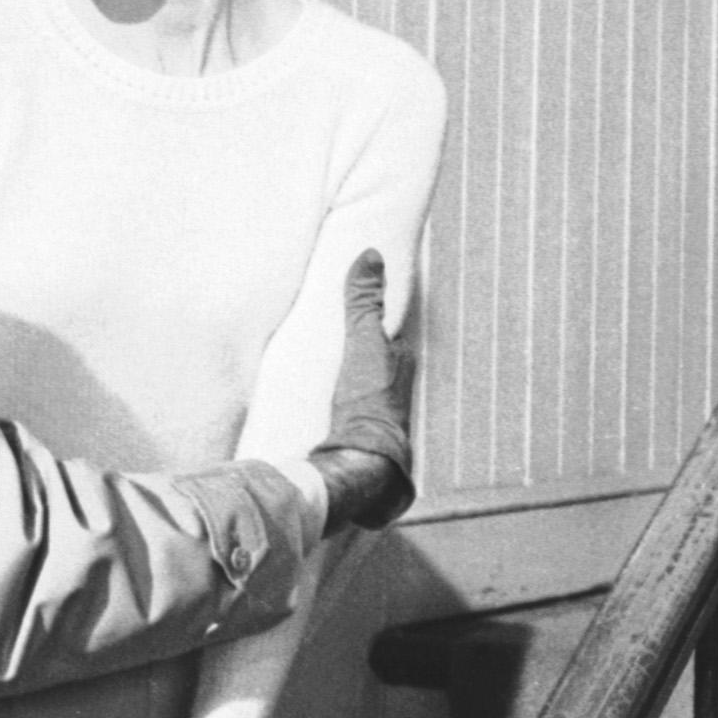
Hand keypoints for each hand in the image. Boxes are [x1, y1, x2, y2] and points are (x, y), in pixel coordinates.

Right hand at [313, 248, 415, 528]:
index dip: (373, 314)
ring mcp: (377, 411)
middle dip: (358, 344)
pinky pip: (346, 405)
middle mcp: (397, 386)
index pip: (390, 329)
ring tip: (317, 360)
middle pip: (375, 356)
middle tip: (327, 326)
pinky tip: (315, 395)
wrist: (360, 462)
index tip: (354, 300)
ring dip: (345, 372)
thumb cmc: (369, 401)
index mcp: (402, 361)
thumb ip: (364, 302)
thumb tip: (371, 254)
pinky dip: (335, 396)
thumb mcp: (364, 342)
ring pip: (362, 382)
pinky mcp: (355, 431)